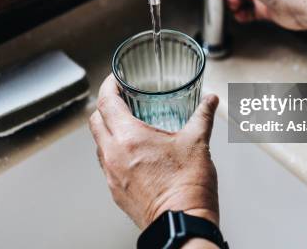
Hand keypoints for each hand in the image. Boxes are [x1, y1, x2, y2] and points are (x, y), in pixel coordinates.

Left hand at [89, 74, 219, 229]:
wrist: (182, 225)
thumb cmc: (188, 187)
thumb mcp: (197, 143)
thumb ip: (203, 116)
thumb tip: (210, 101)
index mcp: (129, 137)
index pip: (106, 102)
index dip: (108, 86)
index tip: (115, 80)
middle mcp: (113, 155)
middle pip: (96, 121)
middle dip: (105, 106)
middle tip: (119, 99)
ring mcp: (111, 175)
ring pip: (98, 144)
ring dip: (107, 130)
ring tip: (126, 125)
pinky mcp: (116, 191)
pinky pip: (106, 164)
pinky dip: (113, 152)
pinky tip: (132, 154)